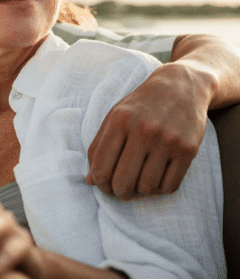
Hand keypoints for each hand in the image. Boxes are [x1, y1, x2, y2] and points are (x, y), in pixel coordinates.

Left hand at [86, 62, 208, 198]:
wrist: (180, 86)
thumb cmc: (141, 105)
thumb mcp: (114, 117)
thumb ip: (99, 147)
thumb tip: (90, 180)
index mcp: (120, 121)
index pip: (101, 167)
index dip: (99, 183)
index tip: (103, 184)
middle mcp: (143, 130)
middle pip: (123, 182)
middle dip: (118, 192)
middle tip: (120, 188)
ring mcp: (167, 141)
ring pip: (147, 188)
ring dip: (141, 189)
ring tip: (140, 177)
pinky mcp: (188, 150)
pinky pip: (169, 186)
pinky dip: (160, 188)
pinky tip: (157, 175)